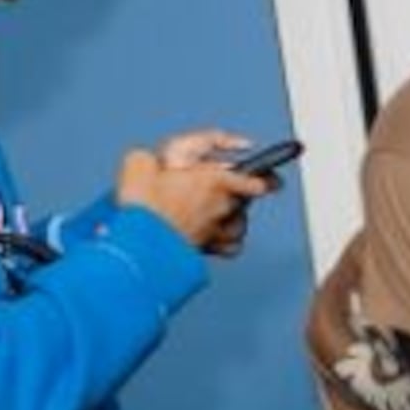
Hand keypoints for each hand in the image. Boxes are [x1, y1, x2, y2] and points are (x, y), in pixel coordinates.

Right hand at [118, 131, 275, 258]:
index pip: (256, 181)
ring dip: (231, 218)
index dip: (266, 179)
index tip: (270, 179)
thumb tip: (148, 162)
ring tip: (214, 212)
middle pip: (243, 200)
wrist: (141, 242)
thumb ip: (151, 159)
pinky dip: (227, 242)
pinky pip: (231, 246)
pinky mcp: (210, 249)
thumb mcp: (138, 164)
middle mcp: (223, 206)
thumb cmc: (143, 205)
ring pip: (239, 223)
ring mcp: (219, 230)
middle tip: (218, 190)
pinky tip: (217, 237)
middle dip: (235, 195)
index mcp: (214, 181)